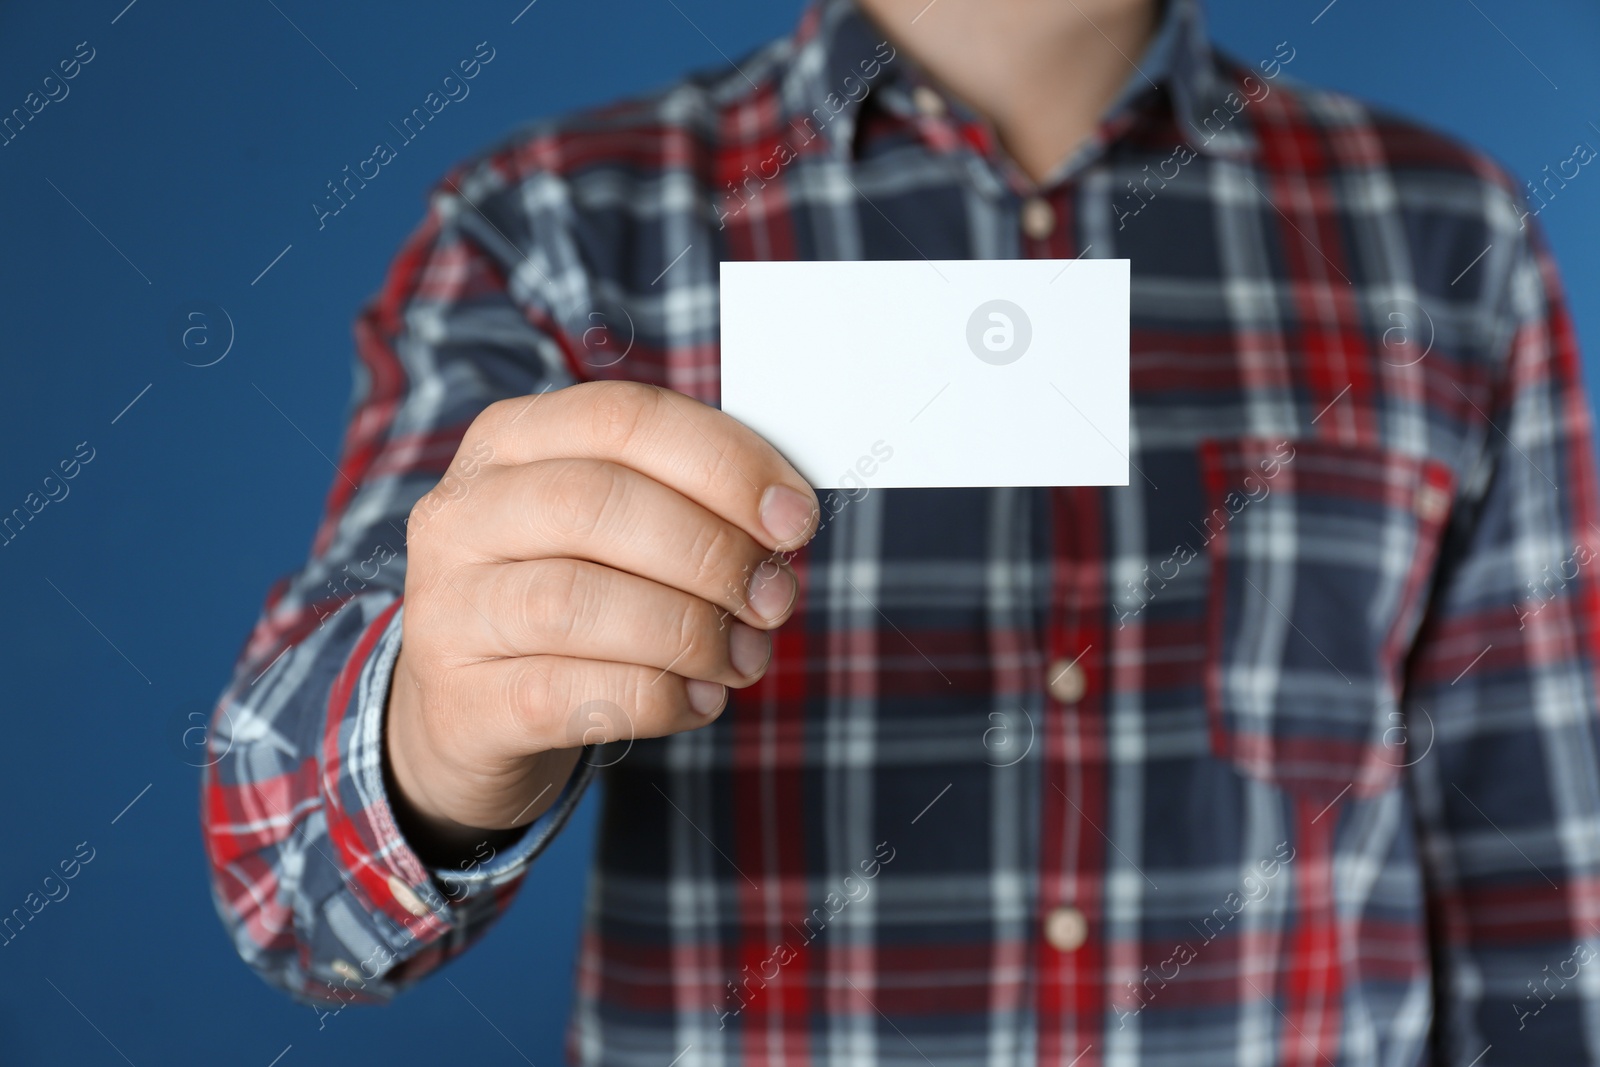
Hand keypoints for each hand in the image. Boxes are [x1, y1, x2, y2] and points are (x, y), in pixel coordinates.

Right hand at [384, 382, 818, 859]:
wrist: (468, 713)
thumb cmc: (568, 600)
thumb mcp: (607, 532)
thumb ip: (684, 506)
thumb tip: (784, 524)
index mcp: (509, 442)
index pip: (624, 418)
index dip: (723, 463)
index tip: (794, 519)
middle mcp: (462, 515)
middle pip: (597, 502)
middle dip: (711, 551)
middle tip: (774, 599)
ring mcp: (449, 610)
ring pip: (577, 601)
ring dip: (689, 631)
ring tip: (743, 656)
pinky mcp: (464, 702)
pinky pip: (570, 694)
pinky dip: (657, 697)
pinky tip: (699, 699)